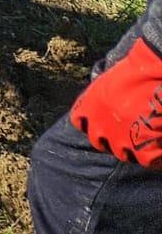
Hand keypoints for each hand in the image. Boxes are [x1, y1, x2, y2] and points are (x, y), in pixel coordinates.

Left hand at [71, 38, 161, 167]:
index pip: (80, 122)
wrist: (154, 75)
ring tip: (146, 138)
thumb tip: (107, 106)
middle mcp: (99, 126)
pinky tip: (159, 147)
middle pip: (99, 141)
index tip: (104, 122)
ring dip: (132, 148)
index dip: (93, 123)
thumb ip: (101, 98)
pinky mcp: (141, 151)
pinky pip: (145, 160)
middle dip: (111, 138)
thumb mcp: (109, 82)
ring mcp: (119, 140)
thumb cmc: (135, 73)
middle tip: (128, 133)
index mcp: (88, 106)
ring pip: (122, 153)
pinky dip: (153, 156)